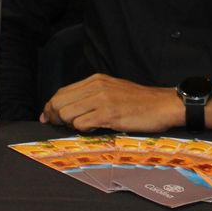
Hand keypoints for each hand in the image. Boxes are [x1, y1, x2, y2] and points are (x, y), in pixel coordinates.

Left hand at [39, 73, 183, 133]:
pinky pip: (81, 124)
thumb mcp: (112, 90)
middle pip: (58, 102)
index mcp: (95, 80)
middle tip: (62, 127)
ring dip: (69, 125)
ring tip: (83, 128)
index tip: (48, 119)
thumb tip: (67, 109)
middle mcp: (96, 86)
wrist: (163, 105)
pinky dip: (82, 130)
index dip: (51, 107)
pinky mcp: (109, 114)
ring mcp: (102, 99)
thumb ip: (91, 96)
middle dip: (55, 117)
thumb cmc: (139, 102)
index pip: (61, 92)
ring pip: (67, 114)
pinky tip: (94, 130)